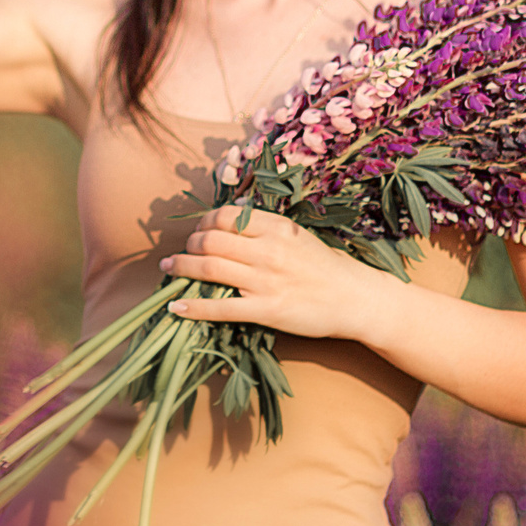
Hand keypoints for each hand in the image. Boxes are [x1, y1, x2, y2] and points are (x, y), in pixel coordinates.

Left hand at [157, 205, 384, 339]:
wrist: (356, 298)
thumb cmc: (325, 266)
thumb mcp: (297, 235)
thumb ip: (265, 227)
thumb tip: (230, 215)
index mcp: (276, 227)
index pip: (224, 216)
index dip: (202, 222)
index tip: (197, 230)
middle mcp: (268, 250)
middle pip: (210, 240)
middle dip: (188, 245)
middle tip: (180, 252)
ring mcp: (266, 281)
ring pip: (208, 269)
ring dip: (180, 268)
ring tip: (169, 270)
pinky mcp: (267, 310)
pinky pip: (220, 307)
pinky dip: (193, 307)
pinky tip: (176, 306)